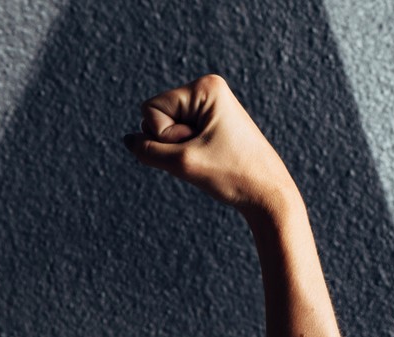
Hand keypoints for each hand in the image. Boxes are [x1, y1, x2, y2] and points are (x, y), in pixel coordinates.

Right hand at [121, 74, 295, 214]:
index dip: (163, 135)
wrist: (266, 192)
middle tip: (202, 152)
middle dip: (169, 141)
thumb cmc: (231, 174)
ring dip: (176, 150)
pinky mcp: (211, 122)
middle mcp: (208, 90)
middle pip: (156, 116)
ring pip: (165, 129)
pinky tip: (207, 158)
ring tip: (207, 157)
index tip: (195, 145)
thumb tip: (128, 140)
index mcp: (206, 87)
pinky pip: (177, 136)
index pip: (150, 109)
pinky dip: (184, 152)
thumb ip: (147, 150)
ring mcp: (209, 106)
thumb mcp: (181, 163)